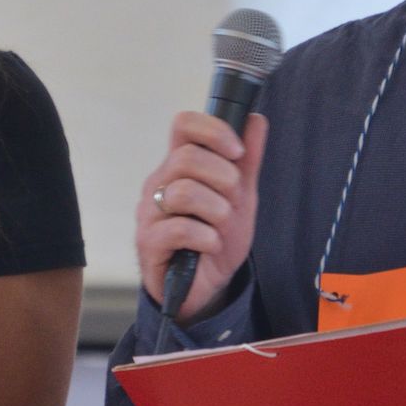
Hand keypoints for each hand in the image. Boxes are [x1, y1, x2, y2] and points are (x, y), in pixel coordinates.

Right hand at [136, 111, 267, 323]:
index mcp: (179, 165)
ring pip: (183, 192)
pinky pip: (179, 228)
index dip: (213, 131)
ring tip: (222, 225)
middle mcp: (159, 183)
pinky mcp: (148, 242)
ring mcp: (150, 212)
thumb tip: (256, 120)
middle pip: (186, 157)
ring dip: (216, 210)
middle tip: (233, 198)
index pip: (183, 125)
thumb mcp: (240, 196)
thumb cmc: (216, 235)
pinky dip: (206, 237)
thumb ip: (247, 160)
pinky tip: (211, 244)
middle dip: (222, 177)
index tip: (237, 152)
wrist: (205, 286)